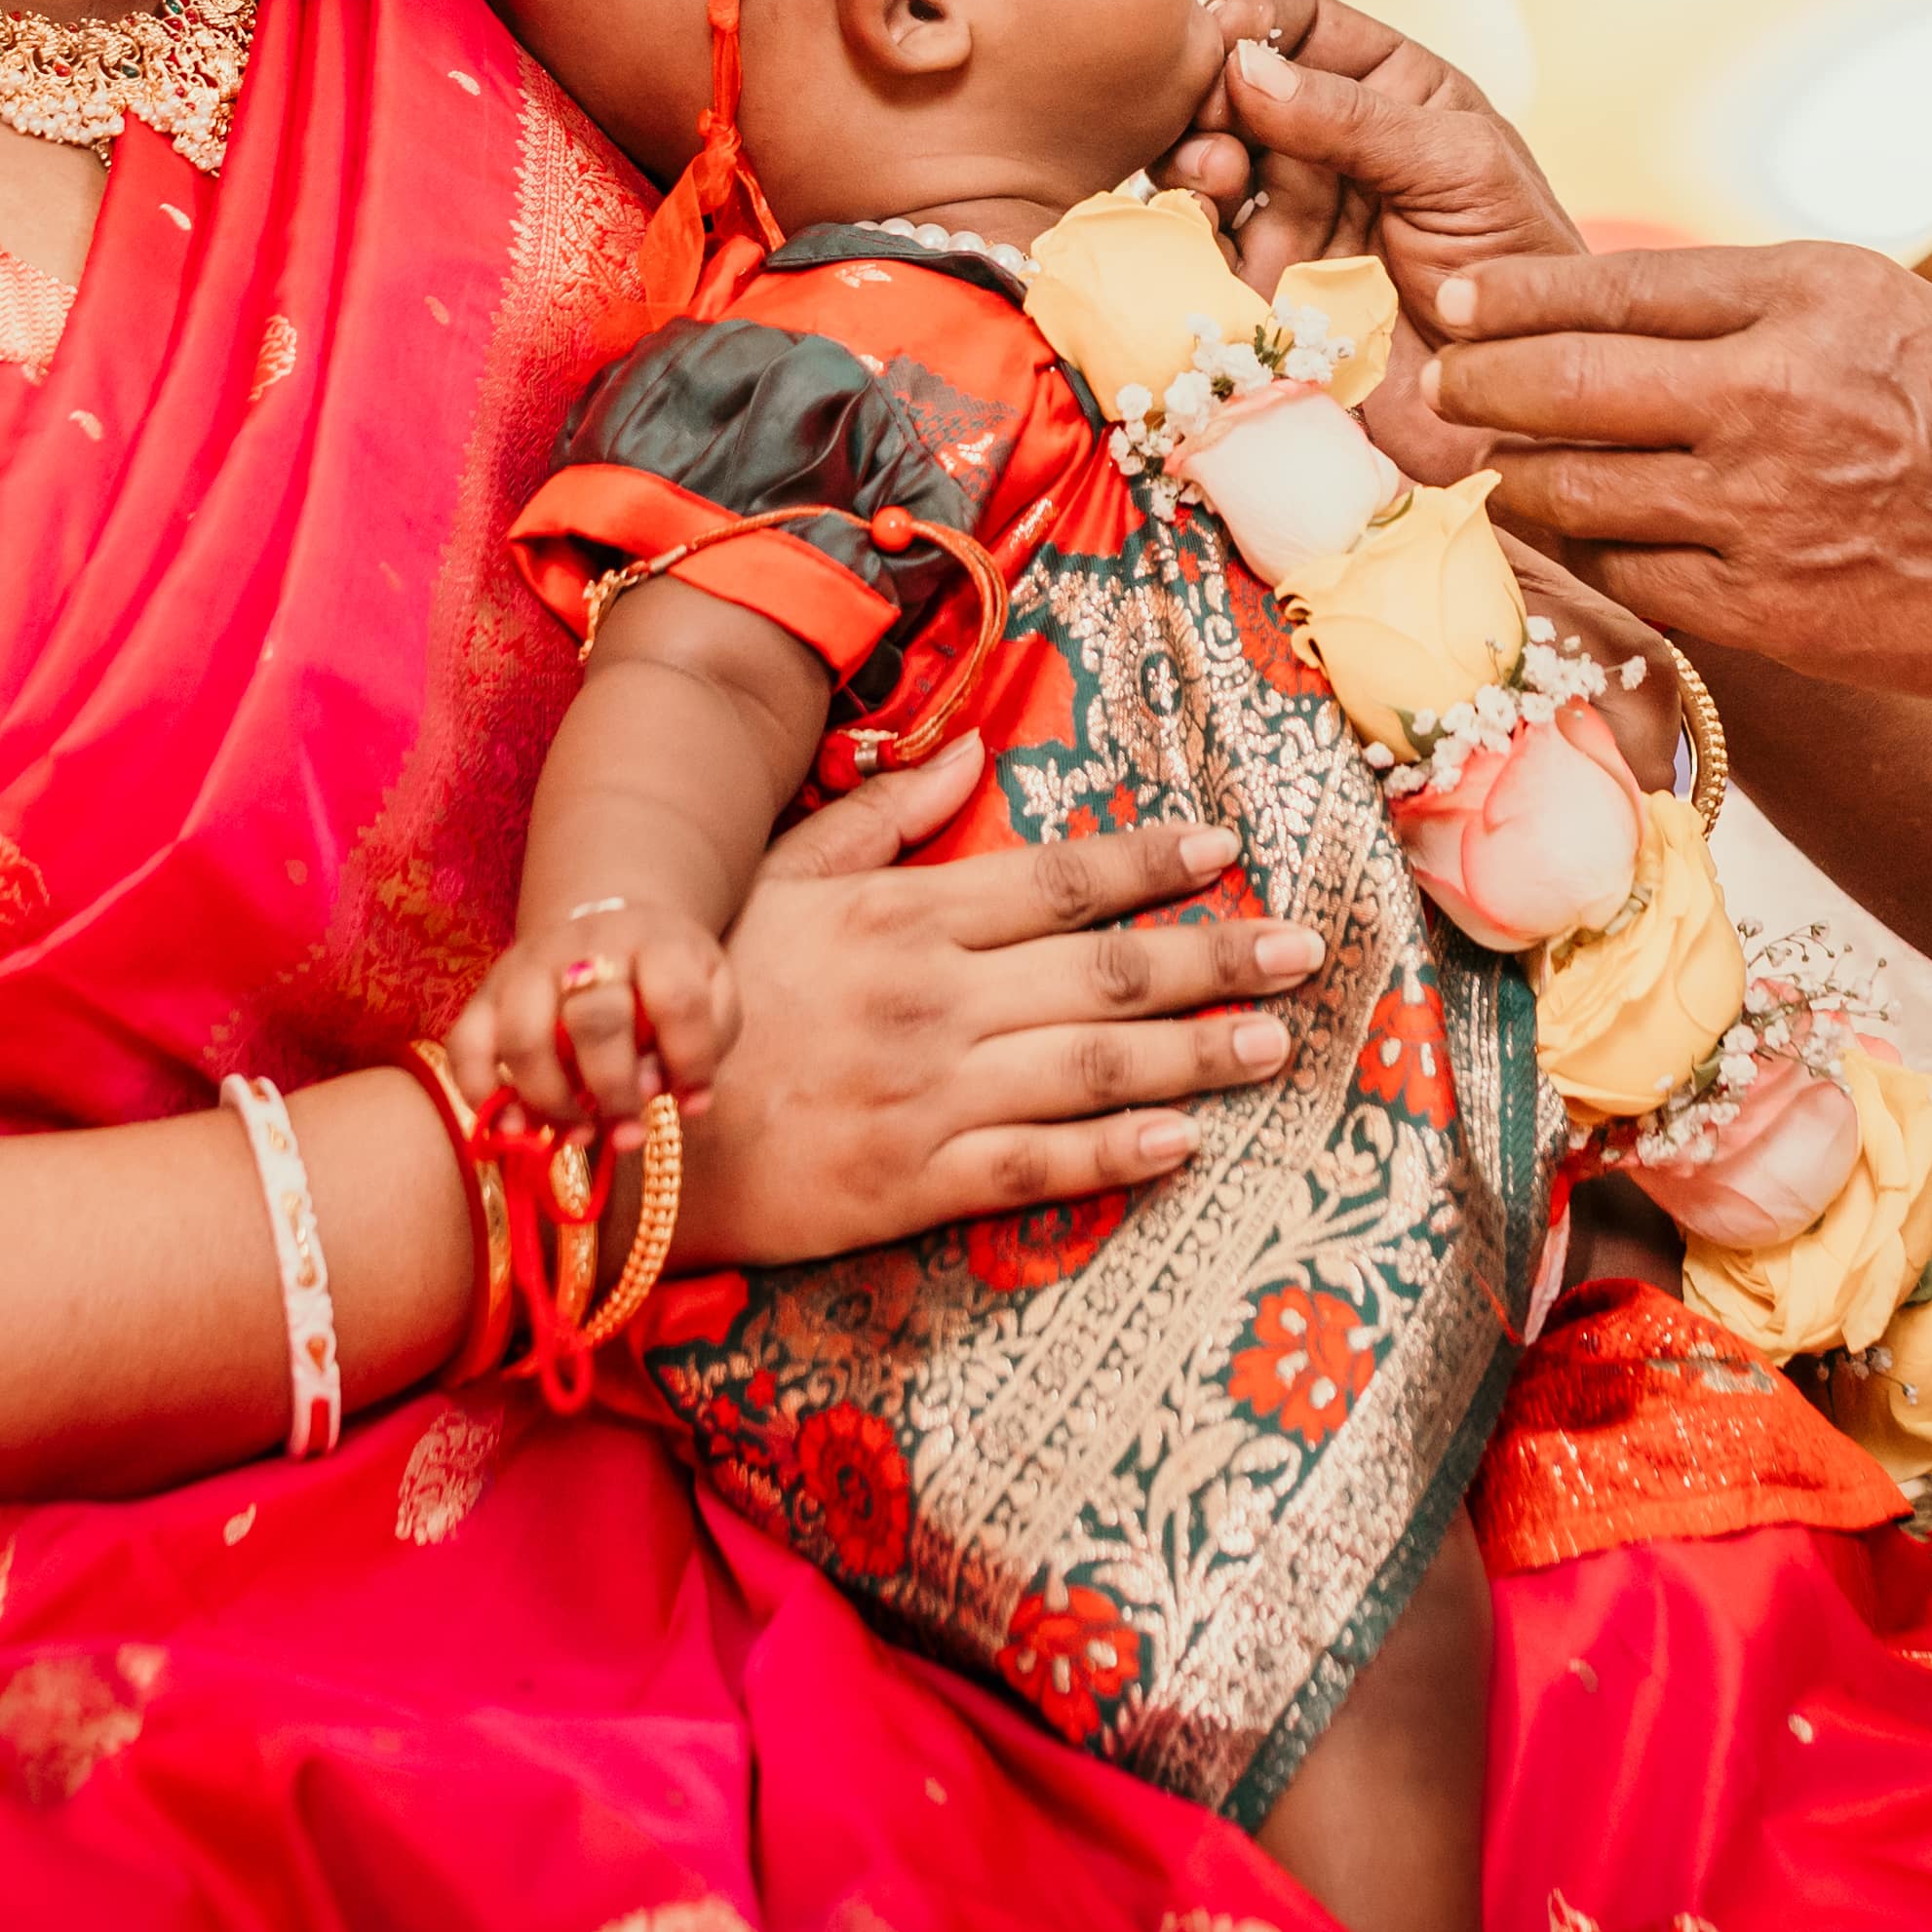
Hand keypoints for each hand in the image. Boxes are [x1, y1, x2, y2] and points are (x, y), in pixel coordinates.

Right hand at [454, 896, 739, 1130]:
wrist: (611, 926)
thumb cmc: (666, 978)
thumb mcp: (712, 994)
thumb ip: (704, 1042)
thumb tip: (665, 1095)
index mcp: (657, 942)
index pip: (677, 1000)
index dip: (689, 1061)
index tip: (692, 1101)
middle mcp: (588, 945)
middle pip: (595, 1019)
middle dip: (613, 1090)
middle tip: (626, 1133)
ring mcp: (530, 965)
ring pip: (524, 1034)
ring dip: (550, 1099)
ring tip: (576, 1134)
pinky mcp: (488, 990)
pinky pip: (465, 1042)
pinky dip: (480, 1092)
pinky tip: (512, 1127)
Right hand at [676, 746, 1325, 1265]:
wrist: (627, 1132)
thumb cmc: (706, 994)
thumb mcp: (781, 878)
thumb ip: (882, 817)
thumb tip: (975, 748)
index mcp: (906, 916)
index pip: (1059, 880)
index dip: (1150, 865)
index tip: (1225, 850)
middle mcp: (935, 1000)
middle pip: (1106, 973)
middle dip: (1217, 958)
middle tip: (1305, 949)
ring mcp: (931, 1095)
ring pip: (1095, 1069)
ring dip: (1199, 1052)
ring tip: (1276, 1039)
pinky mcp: (915, 1183)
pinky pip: (1040, 1167)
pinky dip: (1118, 1154)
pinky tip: (1184, 1141)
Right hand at [1166, 0, 1581, 300]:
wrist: (1513, 401)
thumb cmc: (1519, 273)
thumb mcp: (1460, 167)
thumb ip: (1355, 116)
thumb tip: (1249, 66)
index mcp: (1390, 92)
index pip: (1304, 24)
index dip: (1253, 15)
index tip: (1219, 28)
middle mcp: (1329, 146)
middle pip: (1234, 88)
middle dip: (1207, 89)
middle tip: (1207, 112)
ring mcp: (1289, 215)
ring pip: (1203, 160)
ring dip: (1190, 155)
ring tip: (1215, 175)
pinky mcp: (1261, 287)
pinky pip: (1196, 245)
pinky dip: (1181, 228)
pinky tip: (1200, 227)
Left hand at [1428, 239, 1931, 704]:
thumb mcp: (1878, 308)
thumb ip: (1748, 304)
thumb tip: (1602, 307)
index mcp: (1804, 295)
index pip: (1607, 286)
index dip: (1509, 300)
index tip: (1452, 303)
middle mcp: (1774, 391)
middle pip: (1560, 382)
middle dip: (1476, 385)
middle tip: (1439, 386)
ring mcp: (1764, 508)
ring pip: (1574, 487)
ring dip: (1518, 477)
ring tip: (1499, 465)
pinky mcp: (1768, 608)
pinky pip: (1628, 573)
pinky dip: (1591, 551)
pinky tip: (1581, 537)